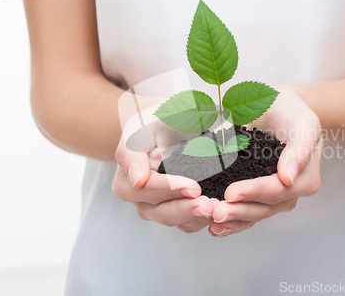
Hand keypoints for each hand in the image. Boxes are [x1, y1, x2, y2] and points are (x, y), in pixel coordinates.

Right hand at [112, 97, 215, 232]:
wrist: (166, 127)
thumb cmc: (157, 122)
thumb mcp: (147, 124)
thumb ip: (138, 149)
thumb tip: (138, 180)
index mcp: (126, 170)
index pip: (146, 186)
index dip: (169, 188)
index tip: (193, 187)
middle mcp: (134, 193)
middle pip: (158, 210)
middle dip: (185, 209)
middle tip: (208, 204)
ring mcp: (151, 205)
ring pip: (172, 220)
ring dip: (196, 217)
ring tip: (217, 210)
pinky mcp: (170, 212)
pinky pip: (185, 224)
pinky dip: (201, 220)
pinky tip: (218, 213)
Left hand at [208, 86, 323, 236]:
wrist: (280, 108)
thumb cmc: (291, 112)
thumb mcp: (302, 122)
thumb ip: (299, 148)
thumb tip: (289, 177)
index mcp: (305, 178)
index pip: (278, 190)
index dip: (254, 193)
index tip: (231, 193)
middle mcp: (291, 192)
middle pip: (265, 208)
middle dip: (240, 211)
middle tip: (216, 212)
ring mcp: (275, 198)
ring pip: (254, 215)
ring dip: (233, 222)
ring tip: (212, 223)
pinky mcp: (258, 197)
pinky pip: (246, 213)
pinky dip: (231, 222)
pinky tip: (214, 228)